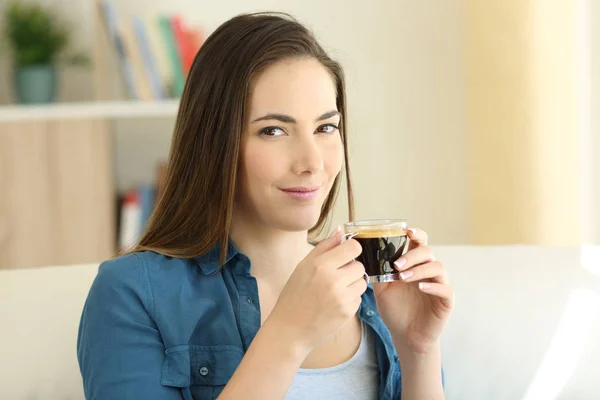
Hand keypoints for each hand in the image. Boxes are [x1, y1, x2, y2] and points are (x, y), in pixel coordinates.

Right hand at [265, 228, 366, 356]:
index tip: (344, 255)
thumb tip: (341, 231)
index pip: (353, 247)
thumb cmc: (294, 295)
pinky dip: (350, 299)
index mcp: (320, 265)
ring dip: (352, 284)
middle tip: (335, 277)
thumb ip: (324, 246)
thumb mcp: (303, 266)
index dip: (351, 250)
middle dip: (350, 269)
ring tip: (335, 291)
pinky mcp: (348, 312)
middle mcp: (333, 280)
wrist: (290, 329)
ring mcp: (342, 297)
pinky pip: (358, 298)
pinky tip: (335, 303)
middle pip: (359, 265)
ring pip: (362, 282)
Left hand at [373, 228, 453, 353]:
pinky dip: (433, 285)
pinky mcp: (446, 301)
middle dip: (411, 255)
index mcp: (414, 265)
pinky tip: (420, 287)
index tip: (407, 231)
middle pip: (427, 252)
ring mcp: (439, 285)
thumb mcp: (382, 290)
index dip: (417, 234)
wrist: (405, 336)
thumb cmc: (395, 310)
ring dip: (419, 269)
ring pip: (438, 267)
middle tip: (396, 265)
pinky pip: (445, 288)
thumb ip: (378, 273)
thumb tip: (367, 255)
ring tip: (403, 277)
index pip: (420, 243)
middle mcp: (428, 272)